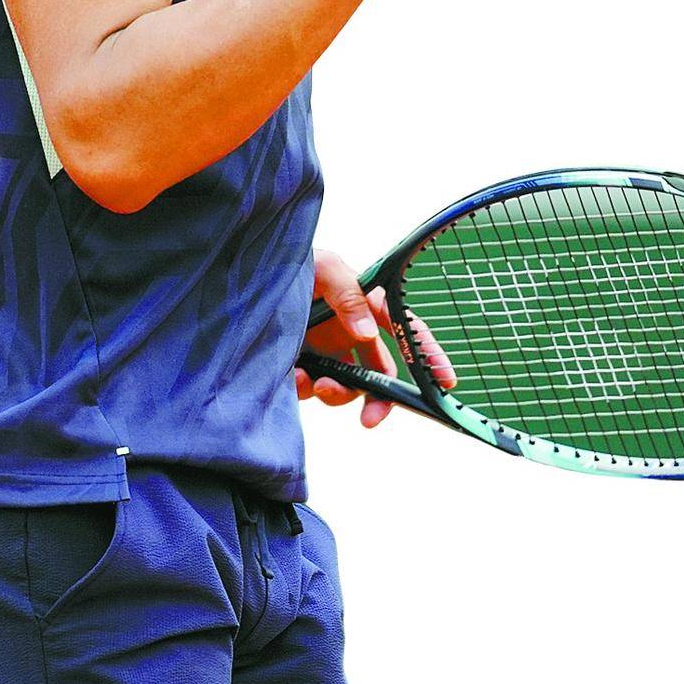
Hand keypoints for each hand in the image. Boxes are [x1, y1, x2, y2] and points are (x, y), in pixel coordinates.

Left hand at [295, 247, 457, 428]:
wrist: (238, 280)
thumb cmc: (288, 262)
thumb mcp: (323, 267)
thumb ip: (349, 295)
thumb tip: (366, 334)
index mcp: (364, 305)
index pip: (404, 329)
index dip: (428, 353)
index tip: (445, 381)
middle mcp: (349, 332)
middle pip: (379, 374)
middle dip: (380, 399)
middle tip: (370, 420)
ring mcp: (325, 351)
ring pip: (346, 387)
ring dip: (337, 393)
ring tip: (317, 384)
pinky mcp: (300, 364)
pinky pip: (311, 388)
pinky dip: (306, 389)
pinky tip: (294, 376)